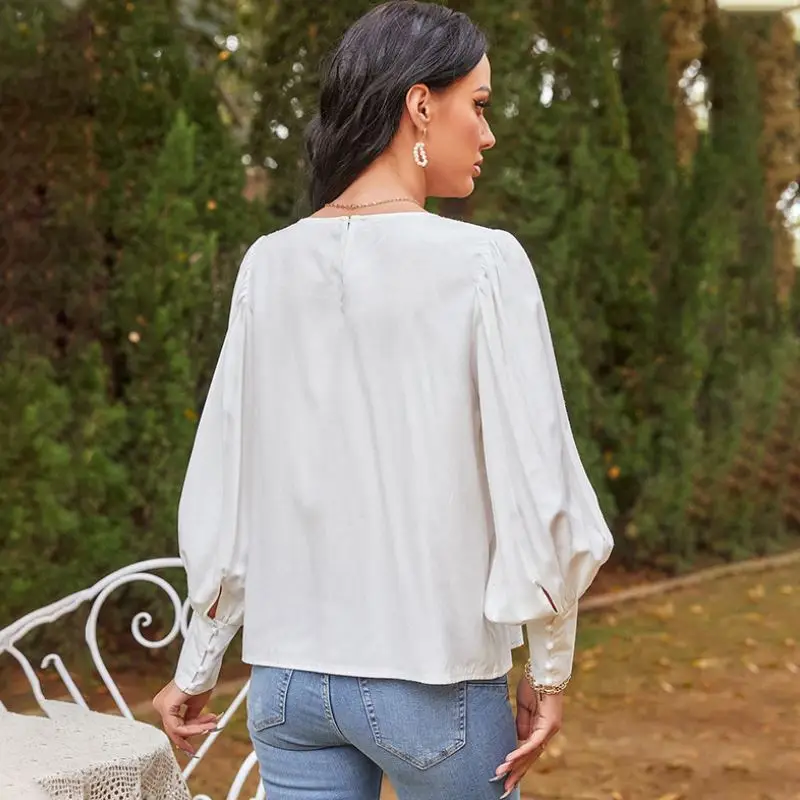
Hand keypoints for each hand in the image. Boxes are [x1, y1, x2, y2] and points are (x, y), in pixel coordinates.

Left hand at [152, 680, 217, 755]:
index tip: (198, 739)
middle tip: (207, 735)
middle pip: (175, 728)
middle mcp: (160, 704)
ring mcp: (161, 706)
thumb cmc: (200, 682)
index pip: (175, 724)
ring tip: (212, 726)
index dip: (188, 733)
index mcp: (166, 703)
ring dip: (197, 730)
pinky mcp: (165, 708)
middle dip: (194, 732)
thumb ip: (190, 718)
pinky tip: (205, 726)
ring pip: (177, 729)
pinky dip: (193, 729)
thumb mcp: (196, 705)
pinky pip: (178, 727)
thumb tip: (191, 732)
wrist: (202, 669)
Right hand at [493, 679, 563, 796]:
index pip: (529, 752)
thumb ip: (522, 723)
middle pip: (530, 758)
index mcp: (541, 728)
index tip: (506, 776)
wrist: (544, 669)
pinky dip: (520, 751)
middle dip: (516, 773)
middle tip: (504, 788)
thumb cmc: (534, 683)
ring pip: (531, 753)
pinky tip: (509, 759)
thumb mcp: (525, 706)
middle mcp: (547, 732)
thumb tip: (519, 740)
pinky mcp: (548, 725)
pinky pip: (532, 742)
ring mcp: (549, 730)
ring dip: (515, 765)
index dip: (518, 765)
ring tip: (502, 776)